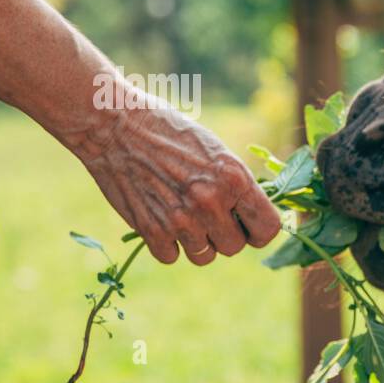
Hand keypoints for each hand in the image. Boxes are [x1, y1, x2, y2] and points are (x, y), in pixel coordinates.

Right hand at [76, 95, 280, 264]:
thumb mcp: (216, 151)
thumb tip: (254, 217)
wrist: (115, 125)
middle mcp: (211, 202)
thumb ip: (237, 186)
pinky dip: (167, 245)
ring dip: (197, 242)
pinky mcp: (150, 230)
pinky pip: (171, 257)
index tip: (249, 227)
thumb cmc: (170, 133)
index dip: (260, 231)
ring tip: (184, 216)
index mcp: (234, 178)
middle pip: (235, 248)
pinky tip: (161, 220)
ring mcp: (180, 219)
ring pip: (204, 257)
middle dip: (226, 235)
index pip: (268, 228)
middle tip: (210, 217)